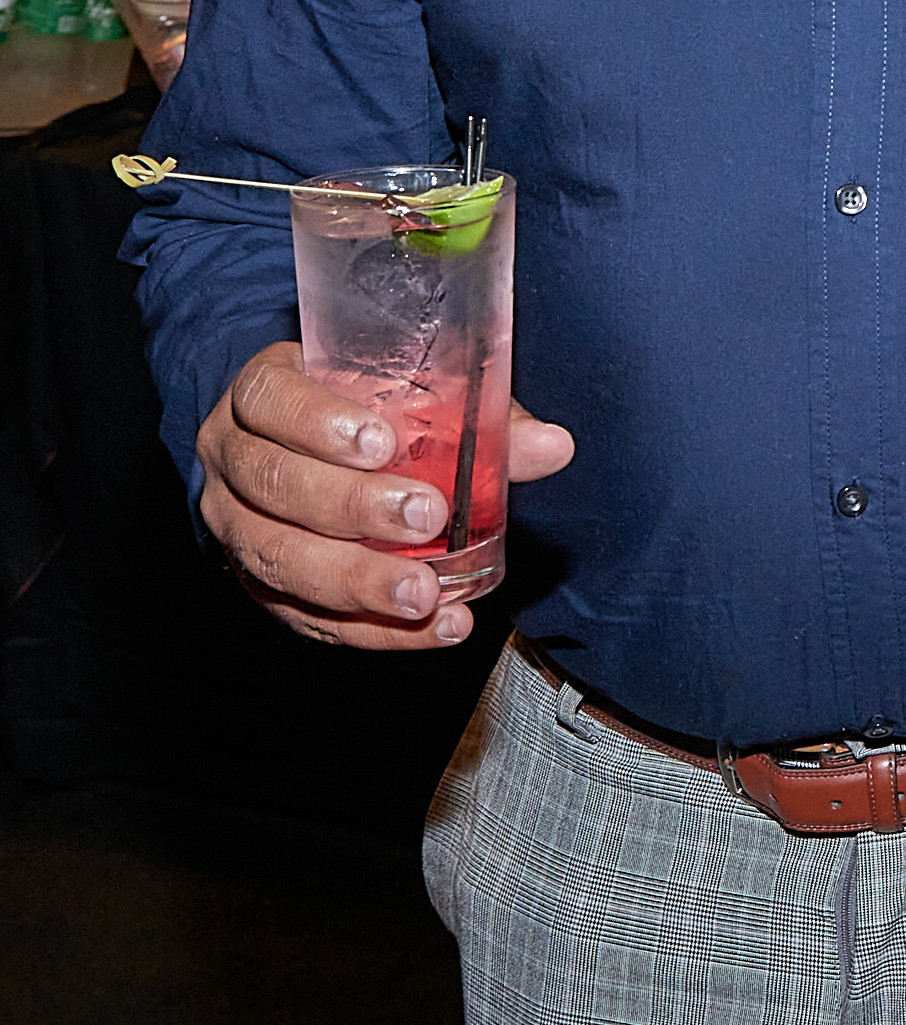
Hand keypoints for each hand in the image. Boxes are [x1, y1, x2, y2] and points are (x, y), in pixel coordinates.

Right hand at [195, 338, 573, 651]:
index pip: (270, 400)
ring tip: (423, 594)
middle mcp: (233, 460)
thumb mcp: (411, 397)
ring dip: (357, 582)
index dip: (318, 423)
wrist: (306, 456)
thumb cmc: (364, 413)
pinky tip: (430, 627)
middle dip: (351, 508)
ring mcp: (237, 529)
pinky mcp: (260, 588)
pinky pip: (305, 617)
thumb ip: (479, 418)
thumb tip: (554, 446)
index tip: (381, 443)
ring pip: (279, 559)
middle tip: (424, 519)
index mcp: (261, 395)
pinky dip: (373, 629)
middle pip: (274, 486)